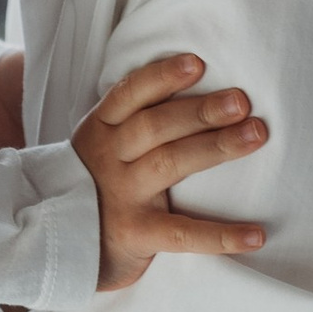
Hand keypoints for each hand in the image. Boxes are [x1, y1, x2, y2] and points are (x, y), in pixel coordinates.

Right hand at [75, 53, 268, 291]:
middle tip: (241, 102)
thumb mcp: (101, 147)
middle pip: (156, 126)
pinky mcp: (135, 234)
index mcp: (102, 130)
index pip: (129, 94)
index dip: (162, 77)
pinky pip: (183, 233)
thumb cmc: (94, 188)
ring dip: (216, 147)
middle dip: (201, 110)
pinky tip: (256, 235)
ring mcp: (121, 195)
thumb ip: (134, 122)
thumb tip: (196, 88)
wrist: (56, 247)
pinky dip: (221, 235)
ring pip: (170, 163)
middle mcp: (109, 158)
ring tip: (256, 135)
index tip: (197, 63)